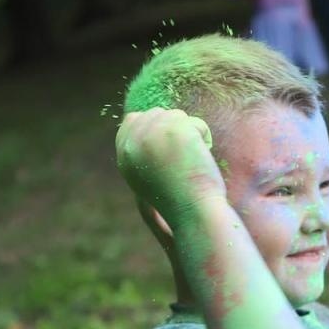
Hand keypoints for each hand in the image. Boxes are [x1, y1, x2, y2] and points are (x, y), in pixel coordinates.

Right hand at [115, 109, 225, 225]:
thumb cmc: (180, 203)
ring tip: (192, 162)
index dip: (154, 126)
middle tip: (184, 158)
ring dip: (191, 135)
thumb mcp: (150, 178)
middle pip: (157, 114)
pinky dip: (204, 138)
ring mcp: (151, 134)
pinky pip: (196, 123)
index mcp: (124, 157)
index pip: (131, 120)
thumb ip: (143, 152)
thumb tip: (144, 123)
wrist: (194, 214)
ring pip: (177, 116)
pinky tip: (202, 159)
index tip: (171, 144)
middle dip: (174, 129)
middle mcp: (132, 143)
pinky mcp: (173, 129)